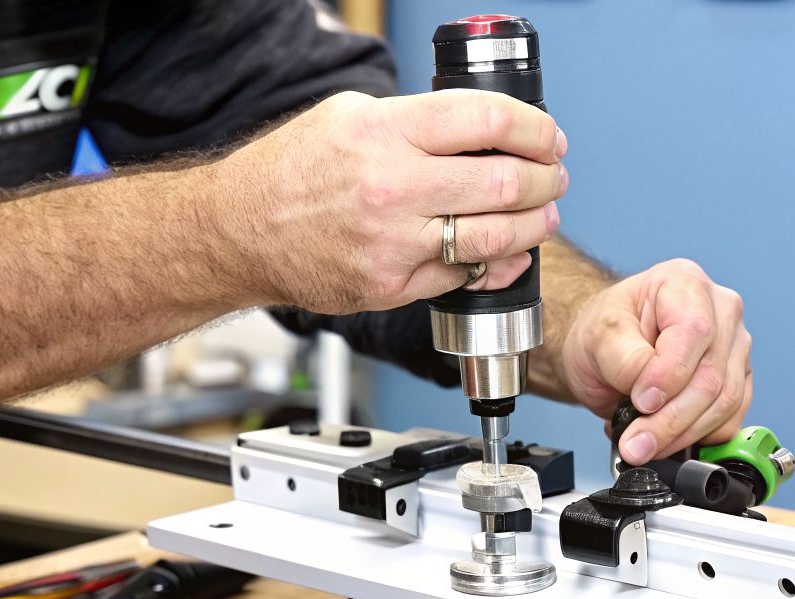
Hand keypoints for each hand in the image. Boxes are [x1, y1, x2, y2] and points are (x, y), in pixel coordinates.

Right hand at [208, 90, 567, 312]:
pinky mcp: (392, 285)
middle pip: (505, 182)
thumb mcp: (350, 116)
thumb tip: (483, 128)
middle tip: (553, 176)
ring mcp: (393, 242)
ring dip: (535, 226)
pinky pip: (464, 276)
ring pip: (495, 237)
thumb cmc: (293, 170)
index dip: (534, 128)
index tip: (548, 136)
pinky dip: (496, 265)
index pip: (488, 121)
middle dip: (546, 179)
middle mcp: (392, 187)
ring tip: (544, 215)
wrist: (240, 230)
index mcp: (385, 132)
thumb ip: (416, 121)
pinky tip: (507, 252)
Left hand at [540, 259, 752, 464]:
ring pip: (725, 403)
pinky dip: (697, 439)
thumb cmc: (605, 331)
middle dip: (671, 420)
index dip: (669, 376)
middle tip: (636, 444)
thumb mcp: (598, 336)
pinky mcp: (738, 381)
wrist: (606, 347)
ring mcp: (734, 347)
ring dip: (682, 435)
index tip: (640, 402)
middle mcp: (720, 311)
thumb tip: (652, 396)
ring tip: (643, 446)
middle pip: (712, 376)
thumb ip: (625, 360)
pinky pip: (729, 419)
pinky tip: (665, 439)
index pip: (694, 332)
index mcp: (685, 284)